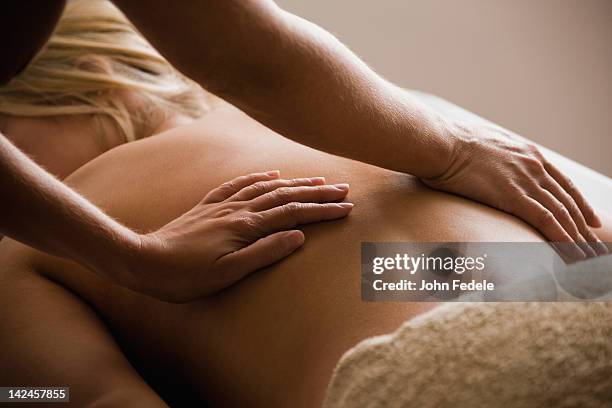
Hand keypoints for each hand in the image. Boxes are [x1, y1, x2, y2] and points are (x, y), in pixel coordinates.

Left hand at [123, 171, 351, 301]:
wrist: (143, 260)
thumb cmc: (185, 275)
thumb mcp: (227, 273)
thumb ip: (264, 253)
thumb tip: (298, 236)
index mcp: (245, 227)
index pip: (293, 214)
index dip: (322, 210)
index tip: (347, 208)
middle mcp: (237, 210)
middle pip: (285, 195)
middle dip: (317, 192)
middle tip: (344, 189)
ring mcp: (223, 205)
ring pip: (266, 187)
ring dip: (294, 182)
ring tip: (318, 179)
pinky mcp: (209, 206)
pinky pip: (239, 184)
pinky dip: (259, 177)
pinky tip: (270, 174)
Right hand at [422, 122, 607, 260]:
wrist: (440, 142)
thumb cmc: (448, 145)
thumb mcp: (480, 146)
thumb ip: (491, 159)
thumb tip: (481, 168)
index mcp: (527, 153)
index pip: (563, 183)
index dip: (580, 203)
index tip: (591, 220)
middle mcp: (533, 166)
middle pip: (568, 201)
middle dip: (585, 227)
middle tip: (597, 246)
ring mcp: (525, 180)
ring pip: (562, 213)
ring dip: (579, 238)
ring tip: (590, 257)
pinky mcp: (513, 196)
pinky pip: (546, 220)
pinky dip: (562, 238)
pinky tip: (571, 253)